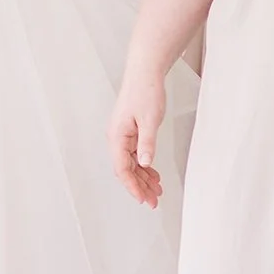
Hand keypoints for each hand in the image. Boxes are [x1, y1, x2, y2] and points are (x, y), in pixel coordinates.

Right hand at [110, 58, 166, 207]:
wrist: (145, 72)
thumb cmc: (145, 91)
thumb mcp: (150, 120)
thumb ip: (147, 143)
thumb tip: (144, 163)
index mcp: (117, 136)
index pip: (122, 169)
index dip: (132, 186)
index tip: (143, 198)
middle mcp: (116, 137)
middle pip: (126, 169)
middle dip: (139, 186)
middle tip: (154, 200)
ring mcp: (123, 135)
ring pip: (131, 164)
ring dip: (143, 178)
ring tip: (156, 190)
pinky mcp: (130, 131)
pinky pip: (134, 155)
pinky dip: (144, 166)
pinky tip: (153, 173)